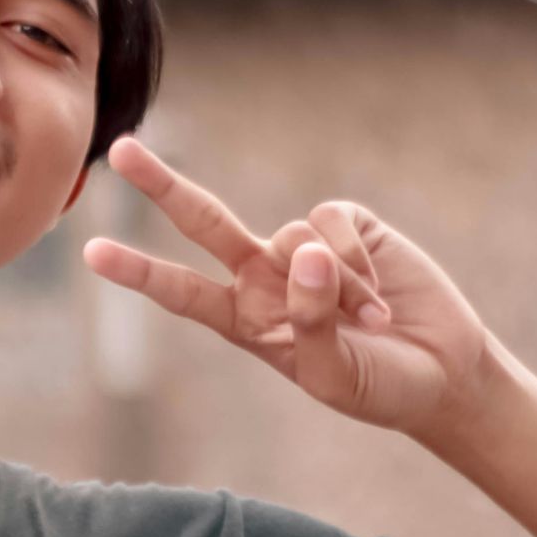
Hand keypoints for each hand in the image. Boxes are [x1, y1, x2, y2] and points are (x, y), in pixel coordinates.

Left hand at [84, 137, 494, 437]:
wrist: (444, 374)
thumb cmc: (378, 386)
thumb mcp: (334, 375)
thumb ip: (309, 321)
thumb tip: (300, 252)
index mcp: (244, 320)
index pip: (181, 292)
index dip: (139, 272)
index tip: (92, 252)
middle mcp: (262, 276)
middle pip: (204, 222)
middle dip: (162, 184)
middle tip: (119, 150)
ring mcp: (303, 247)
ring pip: (294, 237)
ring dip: (335, 283)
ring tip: (370, 322)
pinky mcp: (348, 226)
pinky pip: (333, 224)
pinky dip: (357, 261)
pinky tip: (381, 293)